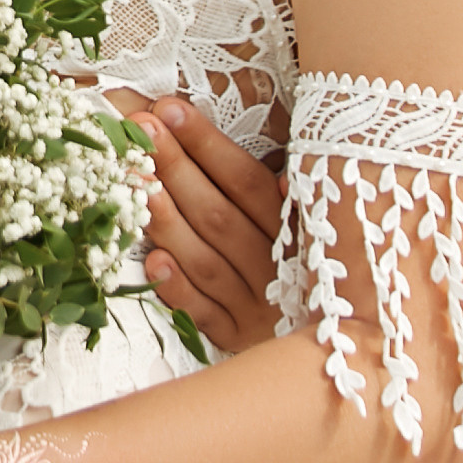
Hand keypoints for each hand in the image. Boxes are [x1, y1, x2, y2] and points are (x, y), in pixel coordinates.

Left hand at [113, 91, 284, 353]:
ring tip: (134, 180)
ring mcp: (256, 308)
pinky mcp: (235, 341)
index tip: (170, 109)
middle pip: (220, 216)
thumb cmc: (307, 275)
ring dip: (168, 220)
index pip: (248, 183)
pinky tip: (152, 260)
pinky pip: (203, 315)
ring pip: (206, 261)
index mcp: (298, 236)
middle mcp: (279, 272)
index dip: (208, 145)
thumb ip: (290, 204)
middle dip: (177, 169)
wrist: (328, 353)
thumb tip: (282, 182)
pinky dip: (179, 289)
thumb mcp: (310, 232)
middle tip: (141, 131)